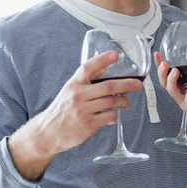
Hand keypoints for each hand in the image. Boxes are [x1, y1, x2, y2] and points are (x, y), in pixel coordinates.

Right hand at [8, 51, 143, 179]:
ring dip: (124, 102)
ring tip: (126, 103)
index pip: (88, 68)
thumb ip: (87, 81)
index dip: (102, 60)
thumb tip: (105, 69)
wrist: (48, 133)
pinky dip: (115, 116)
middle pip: (108, 86)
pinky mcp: (88, 124)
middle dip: (127, 84)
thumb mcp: (70, 91)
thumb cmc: (62, 111)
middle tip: (138, 85)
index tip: (115, 54)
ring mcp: (83, 110)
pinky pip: (110, 116)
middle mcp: (78, 95)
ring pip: (112, 102)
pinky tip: (113, 116)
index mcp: (73, 84)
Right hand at [155, 51, 186, 125]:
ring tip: (175, 71)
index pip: (167, 72)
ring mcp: (182, 98)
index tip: (157, 54)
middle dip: (161, 73)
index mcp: (180, 82)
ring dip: (171, 80)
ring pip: (172, 90)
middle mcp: (178, 90)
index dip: (160, 64)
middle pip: (164, 81)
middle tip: (164, 64)